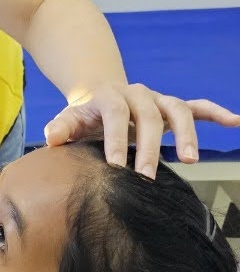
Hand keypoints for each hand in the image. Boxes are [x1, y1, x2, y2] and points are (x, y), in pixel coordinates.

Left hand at [43, 84, 239, 178]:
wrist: (100, 94)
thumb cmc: (84, 115)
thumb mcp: (69, 119)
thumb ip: (61, 128)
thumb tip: (51, 138)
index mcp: (110, 97)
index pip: (115, 117)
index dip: (116, 140)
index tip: (117, 168)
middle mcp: (138, 94)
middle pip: (149, 117)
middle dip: (150, 147)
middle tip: (148, 177)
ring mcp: (158, 99)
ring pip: (179, 110)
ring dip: (187, 134)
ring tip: (191, 160)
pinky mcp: (173, 105)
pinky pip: (199, 107)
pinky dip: (217, 113)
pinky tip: (236, 123)